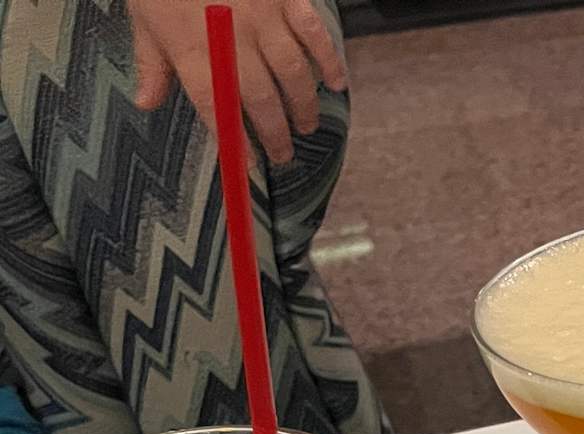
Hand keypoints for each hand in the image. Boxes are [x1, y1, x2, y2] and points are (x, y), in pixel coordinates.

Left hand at [130, 0, 347, 165]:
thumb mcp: (144, 15)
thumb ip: (151, 61)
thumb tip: (147, 103)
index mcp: (192, 47)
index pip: (218, 107)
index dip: (237, 142)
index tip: (249, 166)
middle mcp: (232, 39)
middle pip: (260, 99)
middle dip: (276, 133)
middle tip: (284, 153)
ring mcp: (264, 18)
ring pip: (293, 75)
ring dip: (304, 106)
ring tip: (306, 125)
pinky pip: (315, 34)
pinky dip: (329, 61)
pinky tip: (336, 83)